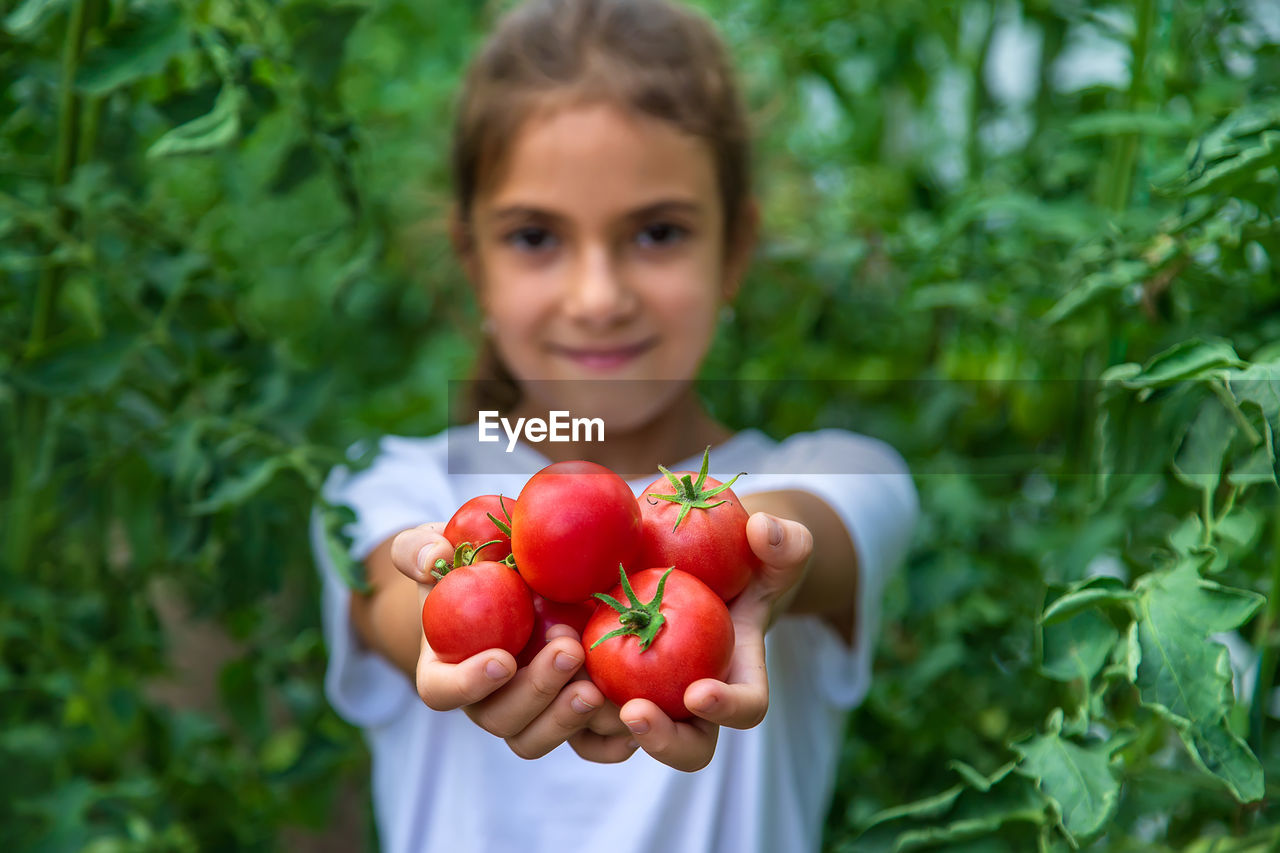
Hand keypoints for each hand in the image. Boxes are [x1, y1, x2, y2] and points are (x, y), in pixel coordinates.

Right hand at [390, 524, 614, 759]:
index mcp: (445, 669)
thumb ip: (420, 548)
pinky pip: (582, 746)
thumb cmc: (469, 565)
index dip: (469, 684)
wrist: (514, 580)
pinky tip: (626, 722)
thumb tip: (430, 557)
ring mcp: (525, 714)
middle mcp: (483, 701)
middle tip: (570, 650)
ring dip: (565, 719)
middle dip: (537, 691)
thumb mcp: (436, 548)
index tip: (504, 658)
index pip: (443, 691)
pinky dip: (604, 743)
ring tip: (597, 686)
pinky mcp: (564, 716)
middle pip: (501, 719)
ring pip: (536, 739)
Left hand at [579, 512, 813, 771]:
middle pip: (688, 750)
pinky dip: (563, 704)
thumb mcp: (774, 548)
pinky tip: (550, 663)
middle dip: (662, 740)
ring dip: (602, 722)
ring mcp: (650, 703)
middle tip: (634, 713)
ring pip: (626, 741)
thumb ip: (785, 542)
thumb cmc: (746, 563)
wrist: (696, 571)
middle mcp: (695, 707)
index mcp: (741, 680)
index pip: (745, 709)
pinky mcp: (606, 690)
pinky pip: (582, 720)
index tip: (698, 692)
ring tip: (581, 683)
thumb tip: (765, 530)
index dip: (726, 709)